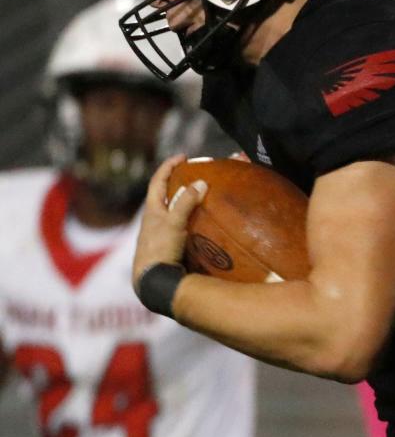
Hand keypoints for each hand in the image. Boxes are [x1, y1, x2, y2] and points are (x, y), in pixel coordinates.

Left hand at [132, 155, 207, 291]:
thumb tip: (201, 183)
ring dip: (183, 201)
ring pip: (170, 211)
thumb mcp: (174, 223)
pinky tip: (199, 223)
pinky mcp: (166, 246)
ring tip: (200, 196)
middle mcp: (153, 220)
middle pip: (163, 195)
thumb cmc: (159, 249)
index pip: (158, 181)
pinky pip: (178, 225)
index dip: (169, 166)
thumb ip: (186, 203)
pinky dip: (188, 218)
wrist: (152, 280)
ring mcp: (158, 234)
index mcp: (151, 210)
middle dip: (177, 182)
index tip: (183, 157)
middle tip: (193, 174)